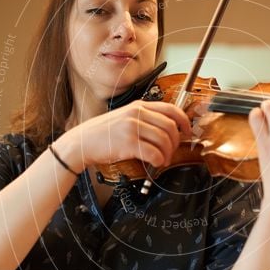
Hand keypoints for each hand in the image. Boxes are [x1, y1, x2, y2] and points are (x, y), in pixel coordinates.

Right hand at [55, 100, 191, 170]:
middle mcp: (137, 113)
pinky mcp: (128, 143)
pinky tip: (155, 163)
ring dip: (167, 154)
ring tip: (162, 160)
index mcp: (139, 106)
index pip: (171, 109)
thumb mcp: (125, 117)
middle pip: (171, 127)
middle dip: (175, 143)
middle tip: (171, 152)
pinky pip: (153, 153)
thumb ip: (144, 118)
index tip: (188, 131)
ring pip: (164, 140)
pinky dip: (158, 160)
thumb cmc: (103, 133)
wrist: (82, 142)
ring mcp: (132, 127)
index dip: (184, 121)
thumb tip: (168, 128)